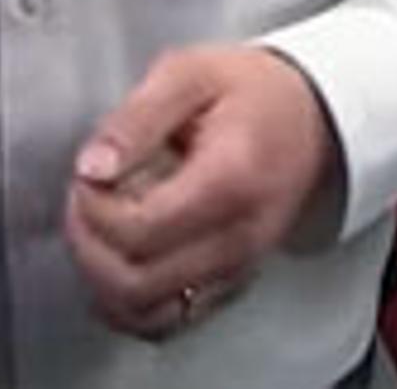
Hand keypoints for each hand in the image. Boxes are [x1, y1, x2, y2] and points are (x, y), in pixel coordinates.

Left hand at [66, 46, 344, 340]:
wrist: (311, 119)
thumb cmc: (254, 94)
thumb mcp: (189, 74)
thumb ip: (135, 119)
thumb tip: (93, 168)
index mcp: (228, 180)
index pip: (139, 231)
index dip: (93, 208)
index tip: (88, 176)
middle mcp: (237, 237)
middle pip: (137, 283)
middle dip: (89, 247)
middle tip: (85, 203)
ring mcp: (237, 268)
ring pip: (148, 314)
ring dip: (104, 280)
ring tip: (100, 231)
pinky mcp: (231, 284)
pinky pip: (168, 322)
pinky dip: (129, 303)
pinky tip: (118, 262)